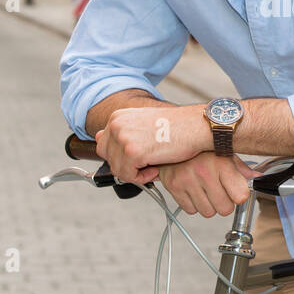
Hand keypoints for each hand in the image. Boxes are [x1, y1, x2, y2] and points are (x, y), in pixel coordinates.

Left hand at [94, 105, 210, 184]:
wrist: (196, 126)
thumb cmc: (176, 126)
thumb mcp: (144, 122)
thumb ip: (122, 131)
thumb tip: (97, 138)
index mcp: (118, 116)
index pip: (103, 145)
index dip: (120, 156)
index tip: (139, 156)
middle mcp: (116, 124)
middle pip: (108, 158)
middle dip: (126, 165)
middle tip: (147, 163)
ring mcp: (123, 138)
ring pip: (118, 169)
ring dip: (136, 172)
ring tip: (155, 163)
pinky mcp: (132, 152)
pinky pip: (129, 176)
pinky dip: (144, 177)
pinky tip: (157, 167)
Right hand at [157, 151, 261, 217]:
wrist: (171, 139)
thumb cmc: (201, 149)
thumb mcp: (225, 153)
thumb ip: (241, 169)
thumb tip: (257, 178)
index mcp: (221, 163)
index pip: (241, 196)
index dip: (239, 195)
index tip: (235, 190)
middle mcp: (204, 172)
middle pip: (225, 209)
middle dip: (224, 203)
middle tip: (219, 191)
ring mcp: (187, 180)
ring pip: (208, 212)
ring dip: (208, 204)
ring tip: (205, 189)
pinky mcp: (174, 187)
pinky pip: (191, 210)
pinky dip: (193, 204)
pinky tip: (193, 189)